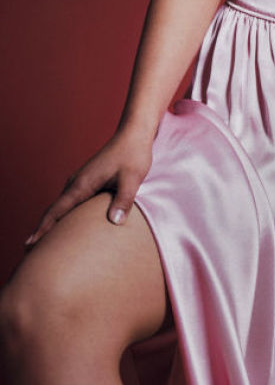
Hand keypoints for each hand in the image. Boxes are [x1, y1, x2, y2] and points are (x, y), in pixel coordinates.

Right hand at [23, 125, 155, 249]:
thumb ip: (124, 200)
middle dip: (44, 229)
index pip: (57, 210)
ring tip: (47, 242)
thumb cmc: (133, 155)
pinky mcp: (89, 179)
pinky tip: (69, 222)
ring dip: (54, 221)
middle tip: (32, 251)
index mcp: (83, 183)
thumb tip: (115, 221)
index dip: (44, 228)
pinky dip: (65, 213)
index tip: (30, 244)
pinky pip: (71, 200)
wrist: (134, 133)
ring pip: (63, 204)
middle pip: (55, 209)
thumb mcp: (132, 179)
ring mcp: (82, 180)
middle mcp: (77, 182)